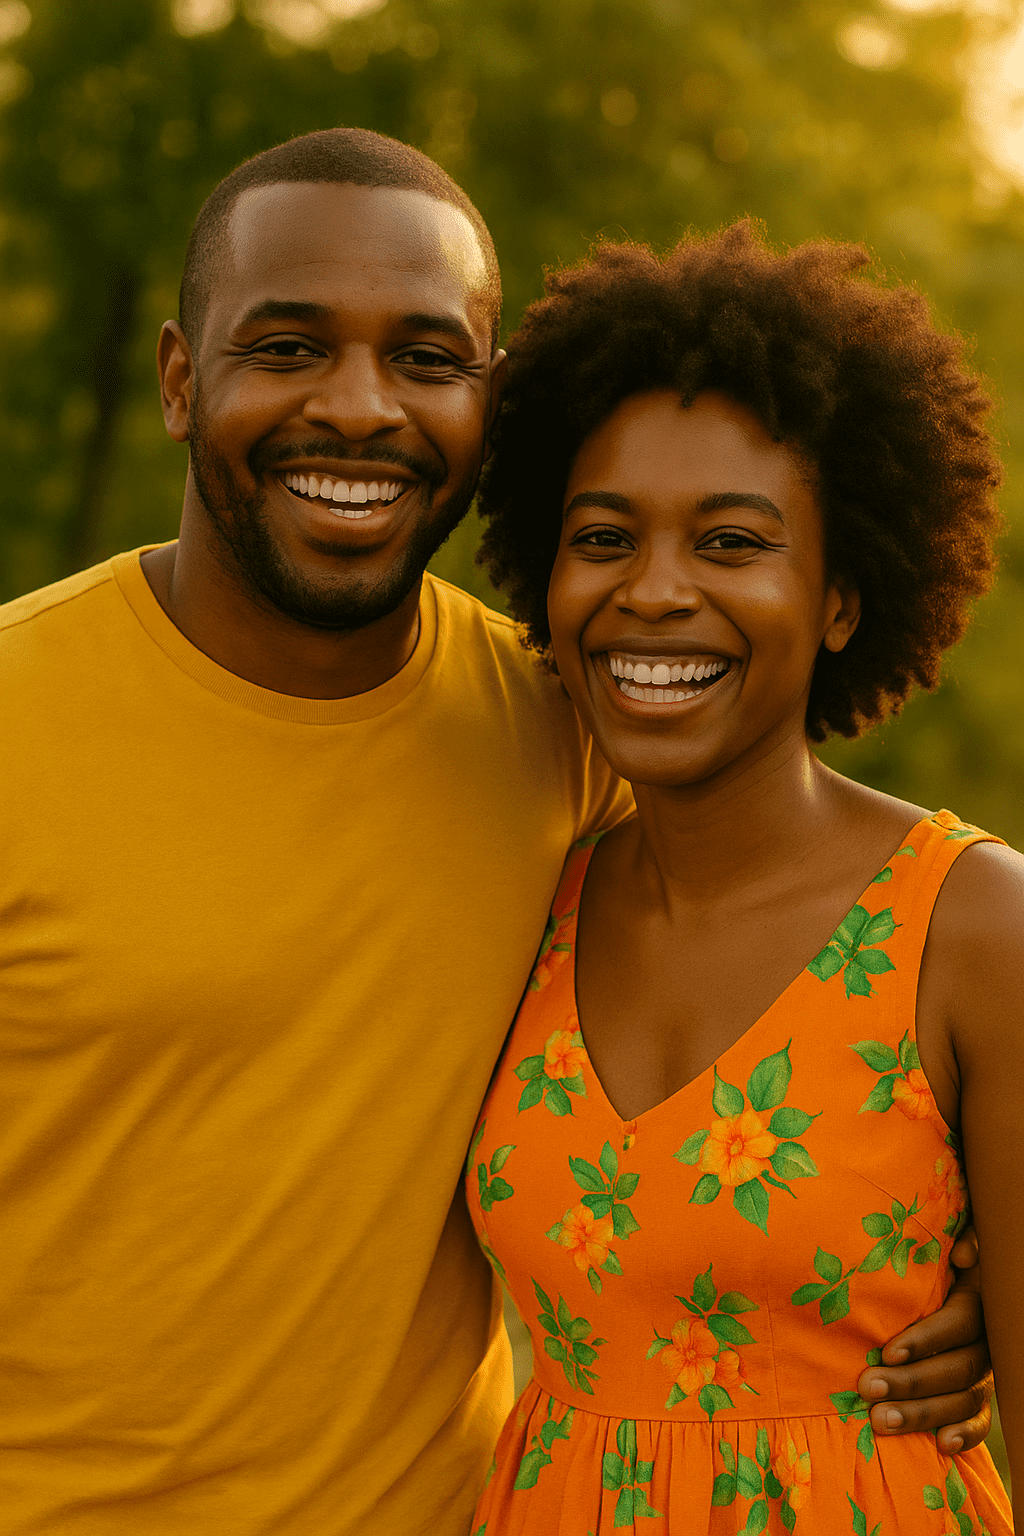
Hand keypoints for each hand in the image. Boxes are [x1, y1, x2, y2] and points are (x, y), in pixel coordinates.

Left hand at [856, 1226, 991, 1453]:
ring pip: (961, 1399)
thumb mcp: (936, 1248)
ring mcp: (983, 1373)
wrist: (933, 1288)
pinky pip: (978, 1422)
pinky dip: (964, 1435)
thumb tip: (964, 1254)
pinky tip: (941, 1445)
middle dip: (911, 1382)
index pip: (958, 1324)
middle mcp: (983, 1341)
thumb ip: (957, 1239)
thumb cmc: (922, 1264)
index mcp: (974, 1301)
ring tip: (880, 1421)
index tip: (887, 1351)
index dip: (926, 1339)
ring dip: (922, 1413)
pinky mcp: (976, 1398)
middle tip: (867, 1388)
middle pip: (957, 1368)